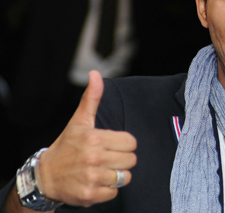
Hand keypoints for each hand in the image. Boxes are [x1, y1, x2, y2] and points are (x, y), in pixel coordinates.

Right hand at [38, 71, 136, 206]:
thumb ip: (92, 98)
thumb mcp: (80, 121)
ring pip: (125, 177)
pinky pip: (115, 193)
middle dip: (121, 159)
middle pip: (131, 160)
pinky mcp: (90, 195)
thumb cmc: (67, 146)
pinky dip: (108, 189)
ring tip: (102, 170)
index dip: (124, 144)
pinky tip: (96, 182)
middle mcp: (93, 158)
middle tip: (106, 158)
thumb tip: (96, 74)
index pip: (131, 142)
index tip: (111, 145)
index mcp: (95, 138)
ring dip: (116, 175)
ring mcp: (91, 178)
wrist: (46, 176)